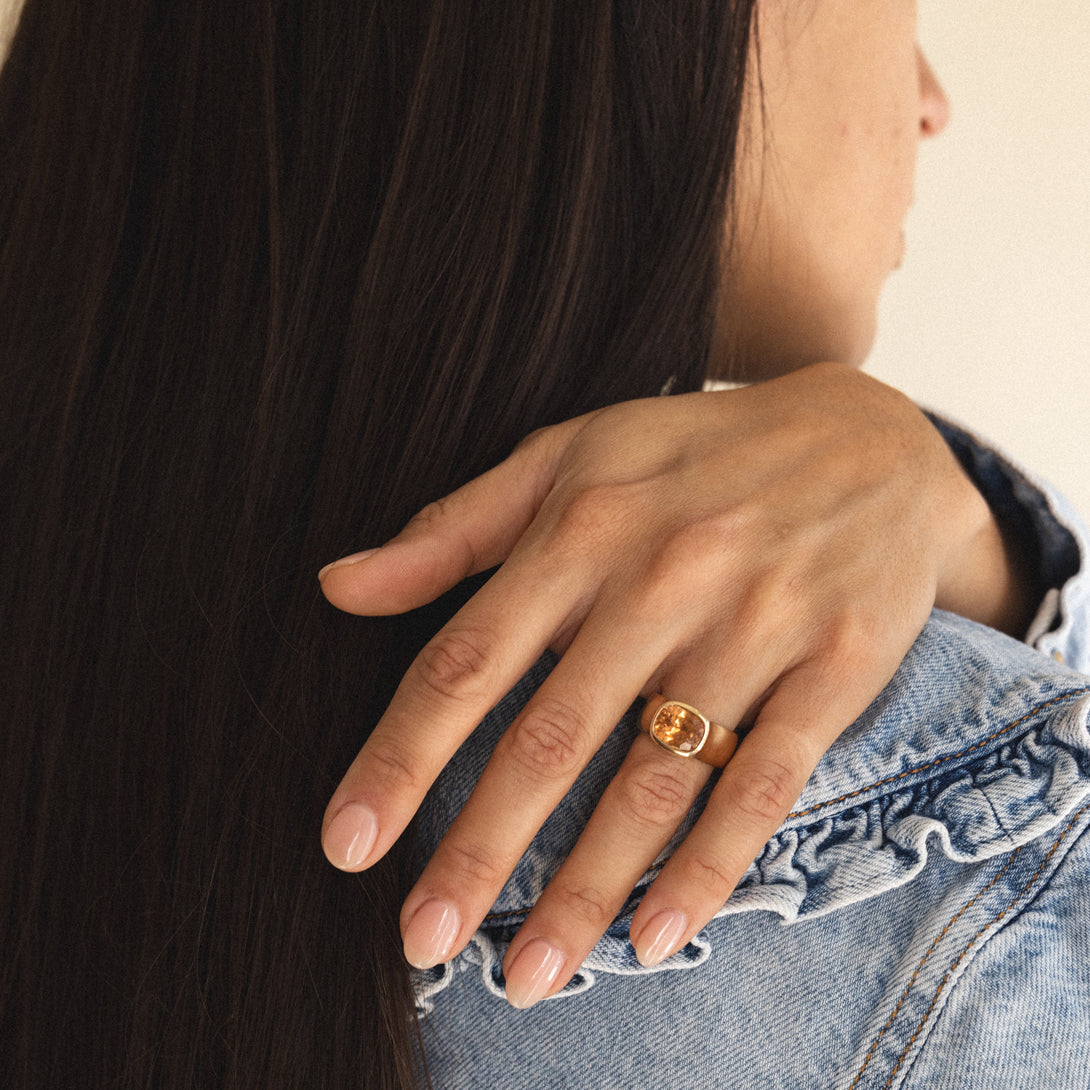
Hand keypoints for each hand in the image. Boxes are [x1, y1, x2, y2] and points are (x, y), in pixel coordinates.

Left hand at [318, 362, 1029, 1007]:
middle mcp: (662, 581)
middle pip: (551, 737)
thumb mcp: (569, 455)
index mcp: (581, 528)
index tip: (348, 845)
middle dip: (480, 850)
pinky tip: (655, 935)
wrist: (872, 441)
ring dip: (584, 888)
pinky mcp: (836, 668)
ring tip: (527, 977)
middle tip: (422, 942)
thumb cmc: (694, 455)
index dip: (400, 758)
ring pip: (654, 780)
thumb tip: (337, 586)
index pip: (468, 660)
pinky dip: (709, 866)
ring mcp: (755, 626)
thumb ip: (453, 528)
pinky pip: (764, 784)